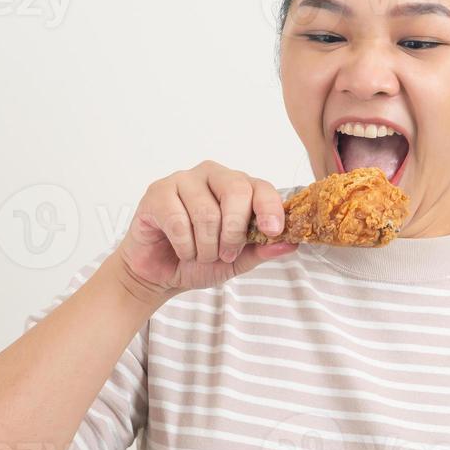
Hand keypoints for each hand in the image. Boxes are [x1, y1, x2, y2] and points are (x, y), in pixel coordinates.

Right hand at [115, 160, 296, 302]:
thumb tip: (291, 243)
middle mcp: (212, 175)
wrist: (160, 274)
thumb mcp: (238, 260)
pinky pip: (179, 221)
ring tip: (200, 255)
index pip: (261, 186)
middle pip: (236, 192)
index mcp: (236, 186)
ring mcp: (183, 180)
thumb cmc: (199, 260)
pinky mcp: (157, 193)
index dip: (270, 207)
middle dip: (234, 232)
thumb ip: (262, 249)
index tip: (272, 230)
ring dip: (206, 247)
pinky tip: (182, 250)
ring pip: (206, 212)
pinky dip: (184, 246)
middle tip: (226, 254)